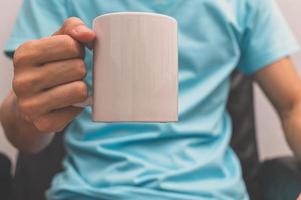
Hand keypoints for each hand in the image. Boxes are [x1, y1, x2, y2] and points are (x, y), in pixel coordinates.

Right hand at [12, 17, 95, 132]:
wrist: (30, 103)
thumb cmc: (49, 66)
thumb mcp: (56, 42)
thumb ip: (73, 29)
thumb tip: (89, 35)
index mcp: (24, 54)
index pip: (71, 45)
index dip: (77, 50)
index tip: (70, 56)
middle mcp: (22, 80)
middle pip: (78, 68)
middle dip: (80, 69)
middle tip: (70, 75)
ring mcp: (30, 105)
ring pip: (80, 89)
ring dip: (81, 87)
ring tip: (69, 87)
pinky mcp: (44, 123)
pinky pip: (78, 109)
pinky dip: (78, 105)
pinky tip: (67, 103)